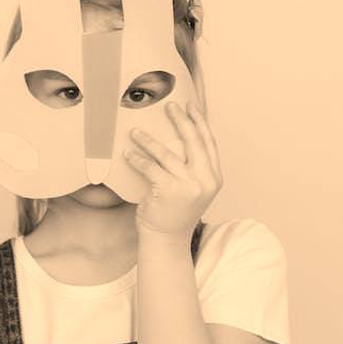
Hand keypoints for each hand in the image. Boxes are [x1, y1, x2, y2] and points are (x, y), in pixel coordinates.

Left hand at [124, 100, 222, 237]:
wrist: (167, 238)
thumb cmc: (175, 210)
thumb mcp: (193, 187)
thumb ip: (192, 166)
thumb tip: (180, 135)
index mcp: (214, 177)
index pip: (209, 142)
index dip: (200, 122)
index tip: (190, 105)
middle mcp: (205, 180)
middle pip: (194, 141)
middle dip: (180, 120)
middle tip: (169, 105)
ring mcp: (188, 186)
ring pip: (167, 154)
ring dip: (148, 140)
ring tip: (135, 131)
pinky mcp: (169, 190)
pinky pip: (150, 168)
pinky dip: (137, 159)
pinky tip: (128, 153)